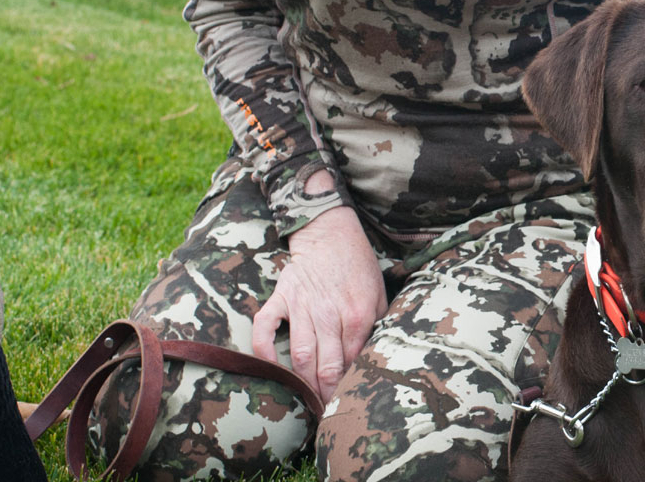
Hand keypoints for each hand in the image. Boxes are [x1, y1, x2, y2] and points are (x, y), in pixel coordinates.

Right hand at [251, 177, 385, 401]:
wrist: (330, 232)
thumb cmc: (358, 267)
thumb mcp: (380, 295)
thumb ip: (377, 327)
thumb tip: (374, 360)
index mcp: (358, 314)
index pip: (353, 362)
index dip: (348, 387)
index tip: (346, 404)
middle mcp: (330, 313)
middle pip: (326, 366)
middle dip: (325, 394)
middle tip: (325, 412)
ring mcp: (302, 305)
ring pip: (299, 354)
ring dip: (302, 382)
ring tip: (305, 400)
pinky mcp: (281, 297)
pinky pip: (265, 328)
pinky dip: (264, 351)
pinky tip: (270, 370)